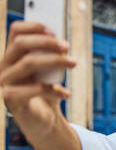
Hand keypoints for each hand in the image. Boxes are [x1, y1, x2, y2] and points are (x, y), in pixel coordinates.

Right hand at [0, 21, 76, 136]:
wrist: (42, 122)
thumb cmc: (45, 94)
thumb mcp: (49, 72)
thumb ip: (50, 57)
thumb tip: (62, 42)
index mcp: (12, 57)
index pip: (15, 31)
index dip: (35, 27)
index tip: (55, 32)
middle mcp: (4, 67)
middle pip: (20, 43)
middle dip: (46, 42)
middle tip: (67, 46)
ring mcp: (4, 83)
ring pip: (28, 63)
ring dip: (55, 60)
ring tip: (74, 63)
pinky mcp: (11, 100)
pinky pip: (34, 88)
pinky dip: (54, 89)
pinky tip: (66, 93)